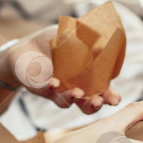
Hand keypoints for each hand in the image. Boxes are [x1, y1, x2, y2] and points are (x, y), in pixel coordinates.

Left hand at [4, 25, 120, 113]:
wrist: (26, 48)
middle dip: (94, 105)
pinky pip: (47, 91)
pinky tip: (54, 83)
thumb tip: (103, 44)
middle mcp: (74, 88)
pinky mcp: (41, 87)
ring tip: (77, 93)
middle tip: (98, 101)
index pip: (102, 91)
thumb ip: (87, 41)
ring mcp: (57, 90)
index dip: (110, 97)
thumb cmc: (55, 43)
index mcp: (87, 79)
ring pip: (67, 102)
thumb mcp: (72, 38)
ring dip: (73, 98)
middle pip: (87, 104)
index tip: (116, 100)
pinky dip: (51, 89)